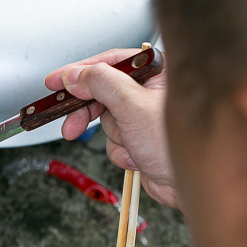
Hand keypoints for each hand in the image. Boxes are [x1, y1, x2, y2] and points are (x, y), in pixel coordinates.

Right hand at [45, 48, 178, 208]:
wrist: (190, 183)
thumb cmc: (176, 143)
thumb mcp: (133, 105)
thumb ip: (101, 84)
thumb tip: (76, 75)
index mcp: (156, 72)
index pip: (109, 62)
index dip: (79, 72)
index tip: (56, 81)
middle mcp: (149, 91)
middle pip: (101, 93)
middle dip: (88, 114)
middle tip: (70, 125)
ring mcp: (142, 116)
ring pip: (105, 120)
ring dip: (113, 137)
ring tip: (130, 145)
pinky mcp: (138, 138)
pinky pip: (112, 141)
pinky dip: (119, 151)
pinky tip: (137, 156)